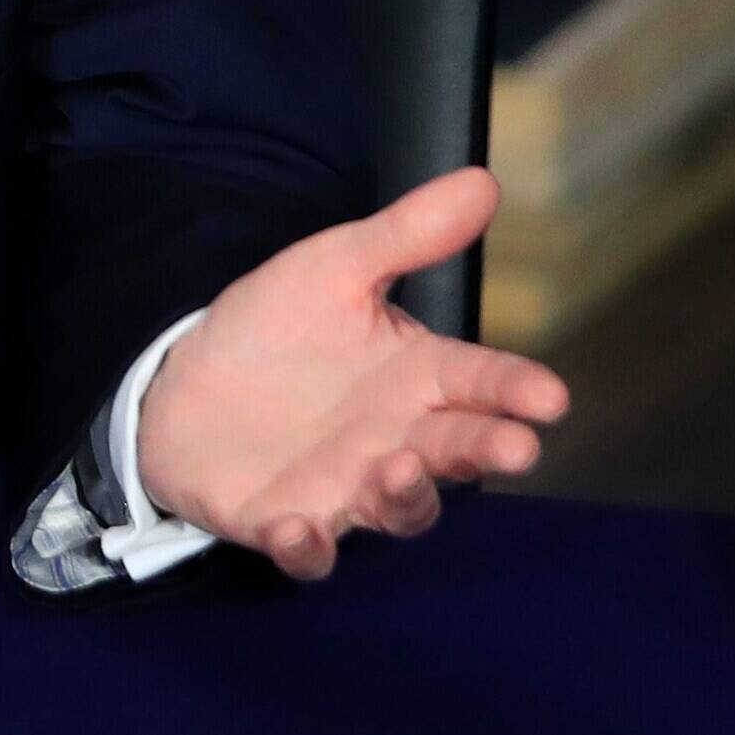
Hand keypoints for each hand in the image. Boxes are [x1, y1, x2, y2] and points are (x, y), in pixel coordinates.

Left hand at [131, 165, 572, 581]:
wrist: (184, 381)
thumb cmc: (275, 330)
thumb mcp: (332, 268)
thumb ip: (405, 237)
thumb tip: (483, 182)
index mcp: (417, 378)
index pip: (481, 382)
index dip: (517, 390)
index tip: (550, 396)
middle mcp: (397, 440)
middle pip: (457, 452)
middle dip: (488, 449)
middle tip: (516, 447)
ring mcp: (346, 488)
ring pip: (398, 508)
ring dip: (407, 495)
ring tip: (399, 464)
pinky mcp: (286, 524)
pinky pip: (309, 552)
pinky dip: (308, 548)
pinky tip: (299, 528)